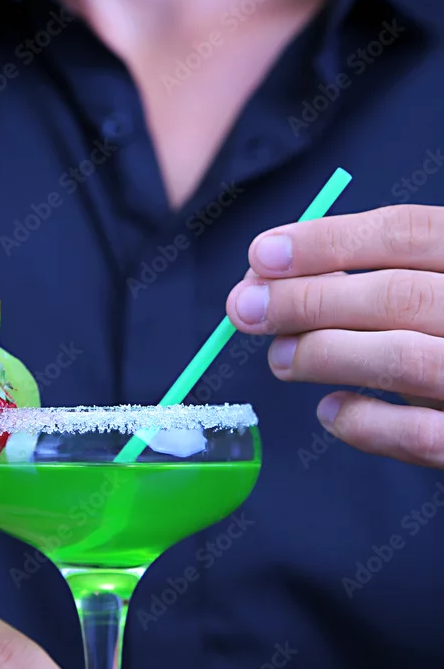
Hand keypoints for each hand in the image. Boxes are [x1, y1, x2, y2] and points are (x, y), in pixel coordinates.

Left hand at [226, 204, 443, 466]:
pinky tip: (330, 410)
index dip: (327, 241)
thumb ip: (389, 273)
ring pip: (402, 360)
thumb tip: (276, 274)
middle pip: (395, 295)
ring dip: (326, 356)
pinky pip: (418, 436)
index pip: (407, 232)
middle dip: (307, 300)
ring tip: (280, 358)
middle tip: (244, 309)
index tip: (260, 254)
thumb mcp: (442, 282)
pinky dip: (362, 422)